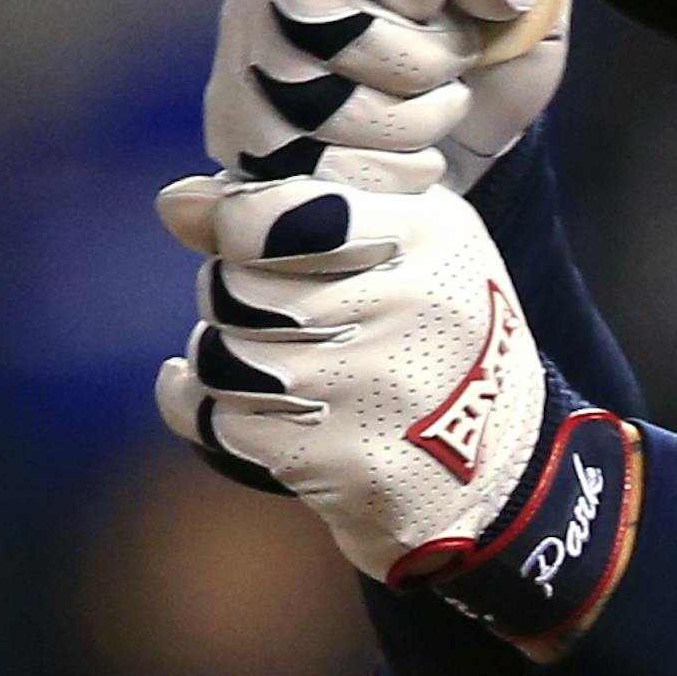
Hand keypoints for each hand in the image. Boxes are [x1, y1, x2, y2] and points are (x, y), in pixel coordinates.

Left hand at [154, 172, 545, 575]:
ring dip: (230, 365)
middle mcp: (410, 304)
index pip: (275, 213)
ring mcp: (375, 386)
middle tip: (288, 321)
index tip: (248, 239)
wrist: (499, 471)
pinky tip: (265, 418)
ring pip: (221, 354)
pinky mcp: (341, 459)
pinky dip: (223, 419)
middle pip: (235, 285)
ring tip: (284, 373)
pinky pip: (219, 420)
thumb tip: (177, 204)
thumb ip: (293, 207)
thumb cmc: (435, 340)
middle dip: (238, 301)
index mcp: (432, 235)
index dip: (237, 226)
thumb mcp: (405, 249)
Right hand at [206, 0, 568, 195]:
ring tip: (436, 111)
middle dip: (418, 62)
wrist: (465, 141)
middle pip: (324, 20)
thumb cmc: (485, 50)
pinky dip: (380, 176)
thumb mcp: (528, 0)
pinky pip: (304, 170)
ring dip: (408, 125)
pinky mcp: (241, 137)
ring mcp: (246, 55)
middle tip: (454, 63)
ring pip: (312, 105)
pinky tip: (405, 159)